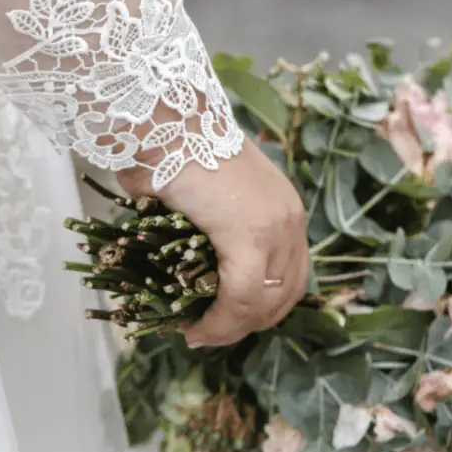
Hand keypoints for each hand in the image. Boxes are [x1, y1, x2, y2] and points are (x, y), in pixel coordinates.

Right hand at [119, 138, 308, 346]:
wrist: (162, 116)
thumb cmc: (170, 144)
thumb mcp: (203, 191)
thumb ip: (206, 226)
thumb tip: (180, 258)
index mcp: (283, 207)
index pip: (289, 273)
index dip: (262, 306)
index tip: (227, 321)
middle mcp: (289, 218)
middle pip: (285, 293)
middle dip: (250, 323)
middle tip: (212, 334)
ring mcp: (275, 226)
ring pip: (264, 301)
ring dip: (232, 328)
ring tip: (199, 335)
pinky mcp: (250, 234)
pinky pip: (241, 296)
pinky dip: (220, 322)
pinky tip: (196, 328)